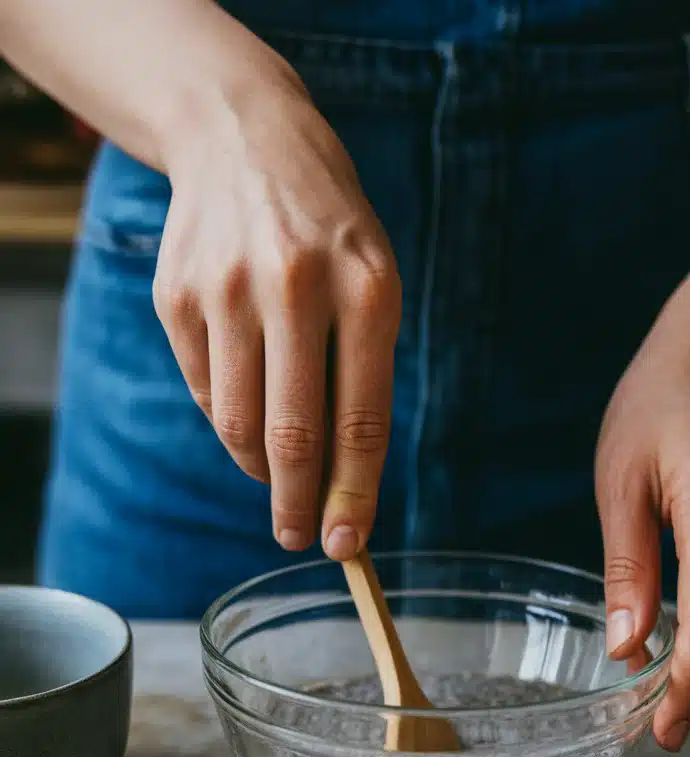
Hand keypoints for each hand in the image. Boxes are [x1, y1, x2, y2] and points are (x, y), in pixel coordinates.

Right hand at [153, 41, 400, 559]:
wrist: (243, 137)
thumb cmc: (327, 229)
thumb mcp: (372, 282)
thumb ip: (361, 375)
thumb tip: (338, 483)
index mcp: (366, 289)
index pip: (361, 421)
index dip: (353, 495)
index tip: (345, 544)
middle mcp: (294, 288)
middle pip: (292, 436)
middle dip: (297, 505)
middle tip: (297, 539)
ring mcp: (227, 290)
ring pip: (237, 424)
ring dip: (260, 467)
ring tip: (276, 476)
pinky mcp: (177, 296)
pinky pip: (202, 391)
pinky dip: (226, 417)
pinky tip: (246, 400)